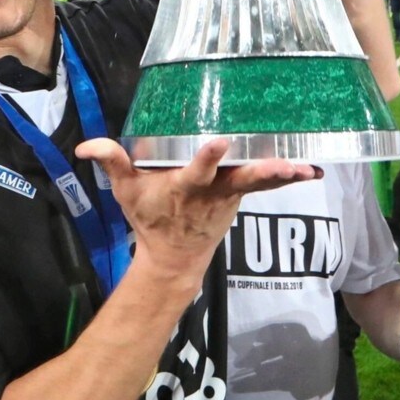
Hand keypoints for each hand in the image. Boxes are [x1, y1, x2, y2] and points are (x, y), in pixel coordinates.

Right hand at [75, 137, 320, 280]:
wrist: (174, 257)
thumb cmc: (150, 218)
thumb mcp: (126, 192)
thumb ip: (111, 162)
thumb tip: (84, 144)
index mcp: (184, 187)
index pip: (196, 171)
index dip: (208, 158)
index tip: (220, 142)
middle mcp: (212, 192)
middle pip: (240, 180)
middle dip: (261, 172)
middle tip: (284, 166)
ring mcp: (231, 196)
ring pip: (260, 182)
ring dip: (283, 175)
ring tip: (308, 168)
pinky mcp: (243, 196)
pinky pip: (268, 184)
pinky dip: (290, 177)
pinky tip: (315, 168)